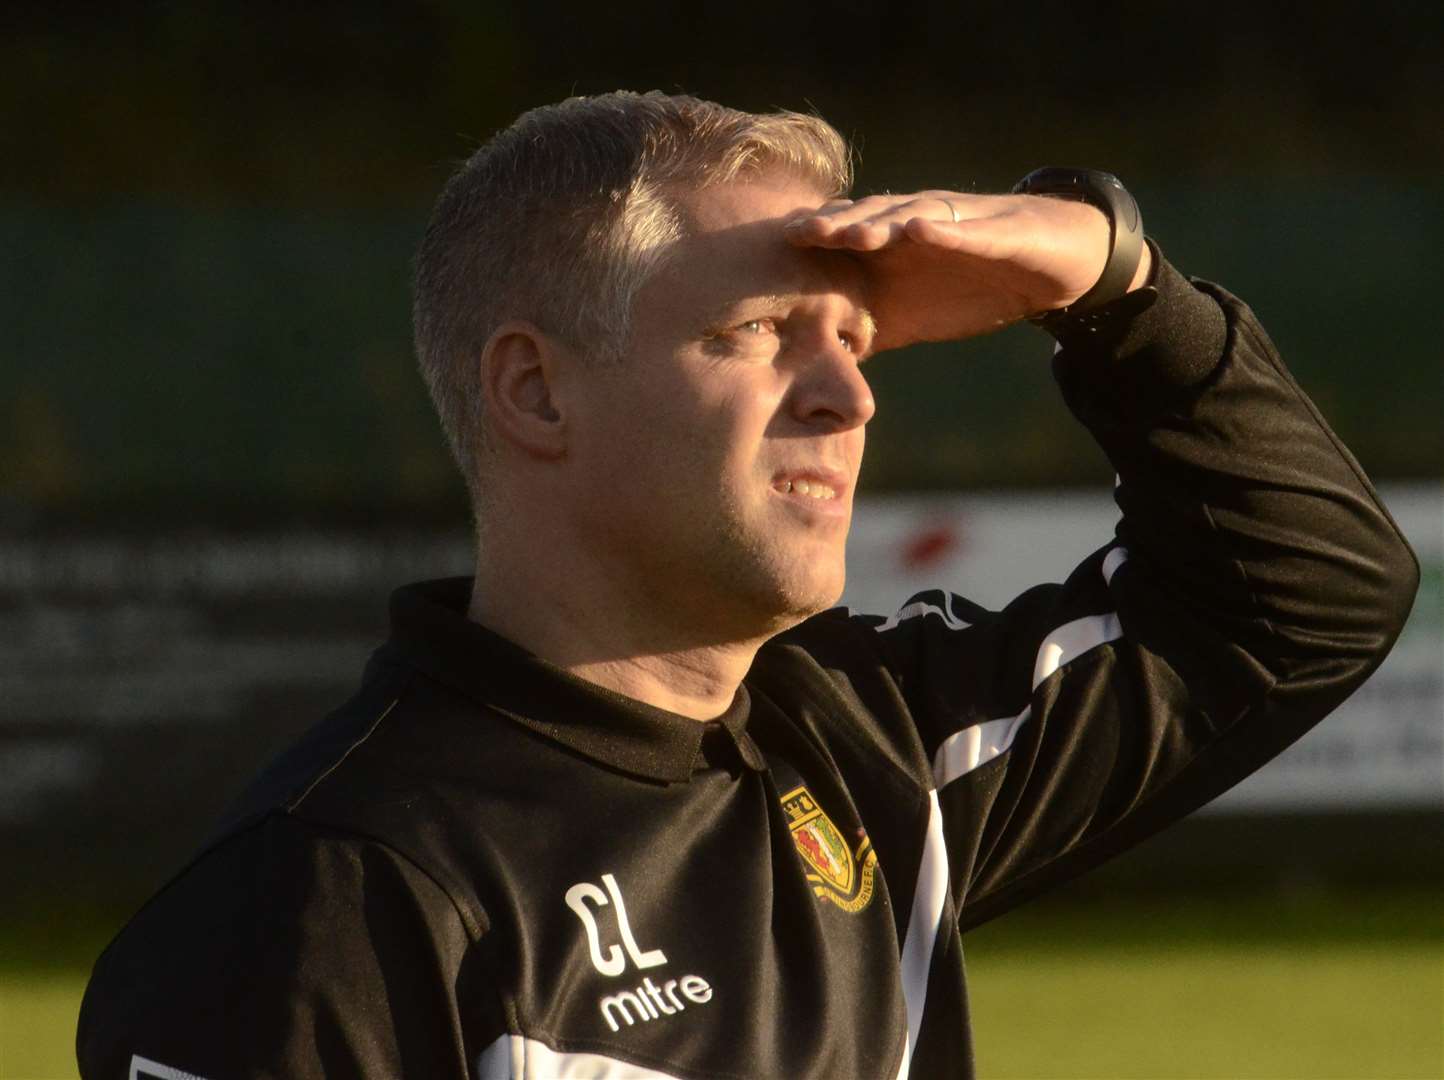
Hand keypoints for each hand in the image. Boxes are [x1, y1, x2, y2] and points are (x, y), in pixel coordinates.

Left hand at [784, 190, 1151, 351]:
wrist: (1051, 264)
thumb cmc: (975, 284)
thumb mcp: (914, 316)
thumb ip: (870, 329)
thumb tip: (819, 365)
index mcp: (892, 247)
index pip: (842, 241)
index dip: (808, 246)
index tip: (767, 256)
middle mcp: (915, 226)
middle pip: (866, 220)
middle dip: (831, 225)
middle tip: (794, 233)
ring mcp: (953, 223)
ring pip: (908, 216)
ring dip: (877, 221)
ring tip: (849, 231)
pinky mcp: (993, 230)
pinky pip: (965, 228)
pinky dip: (942, 227)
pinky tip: (921, 229)